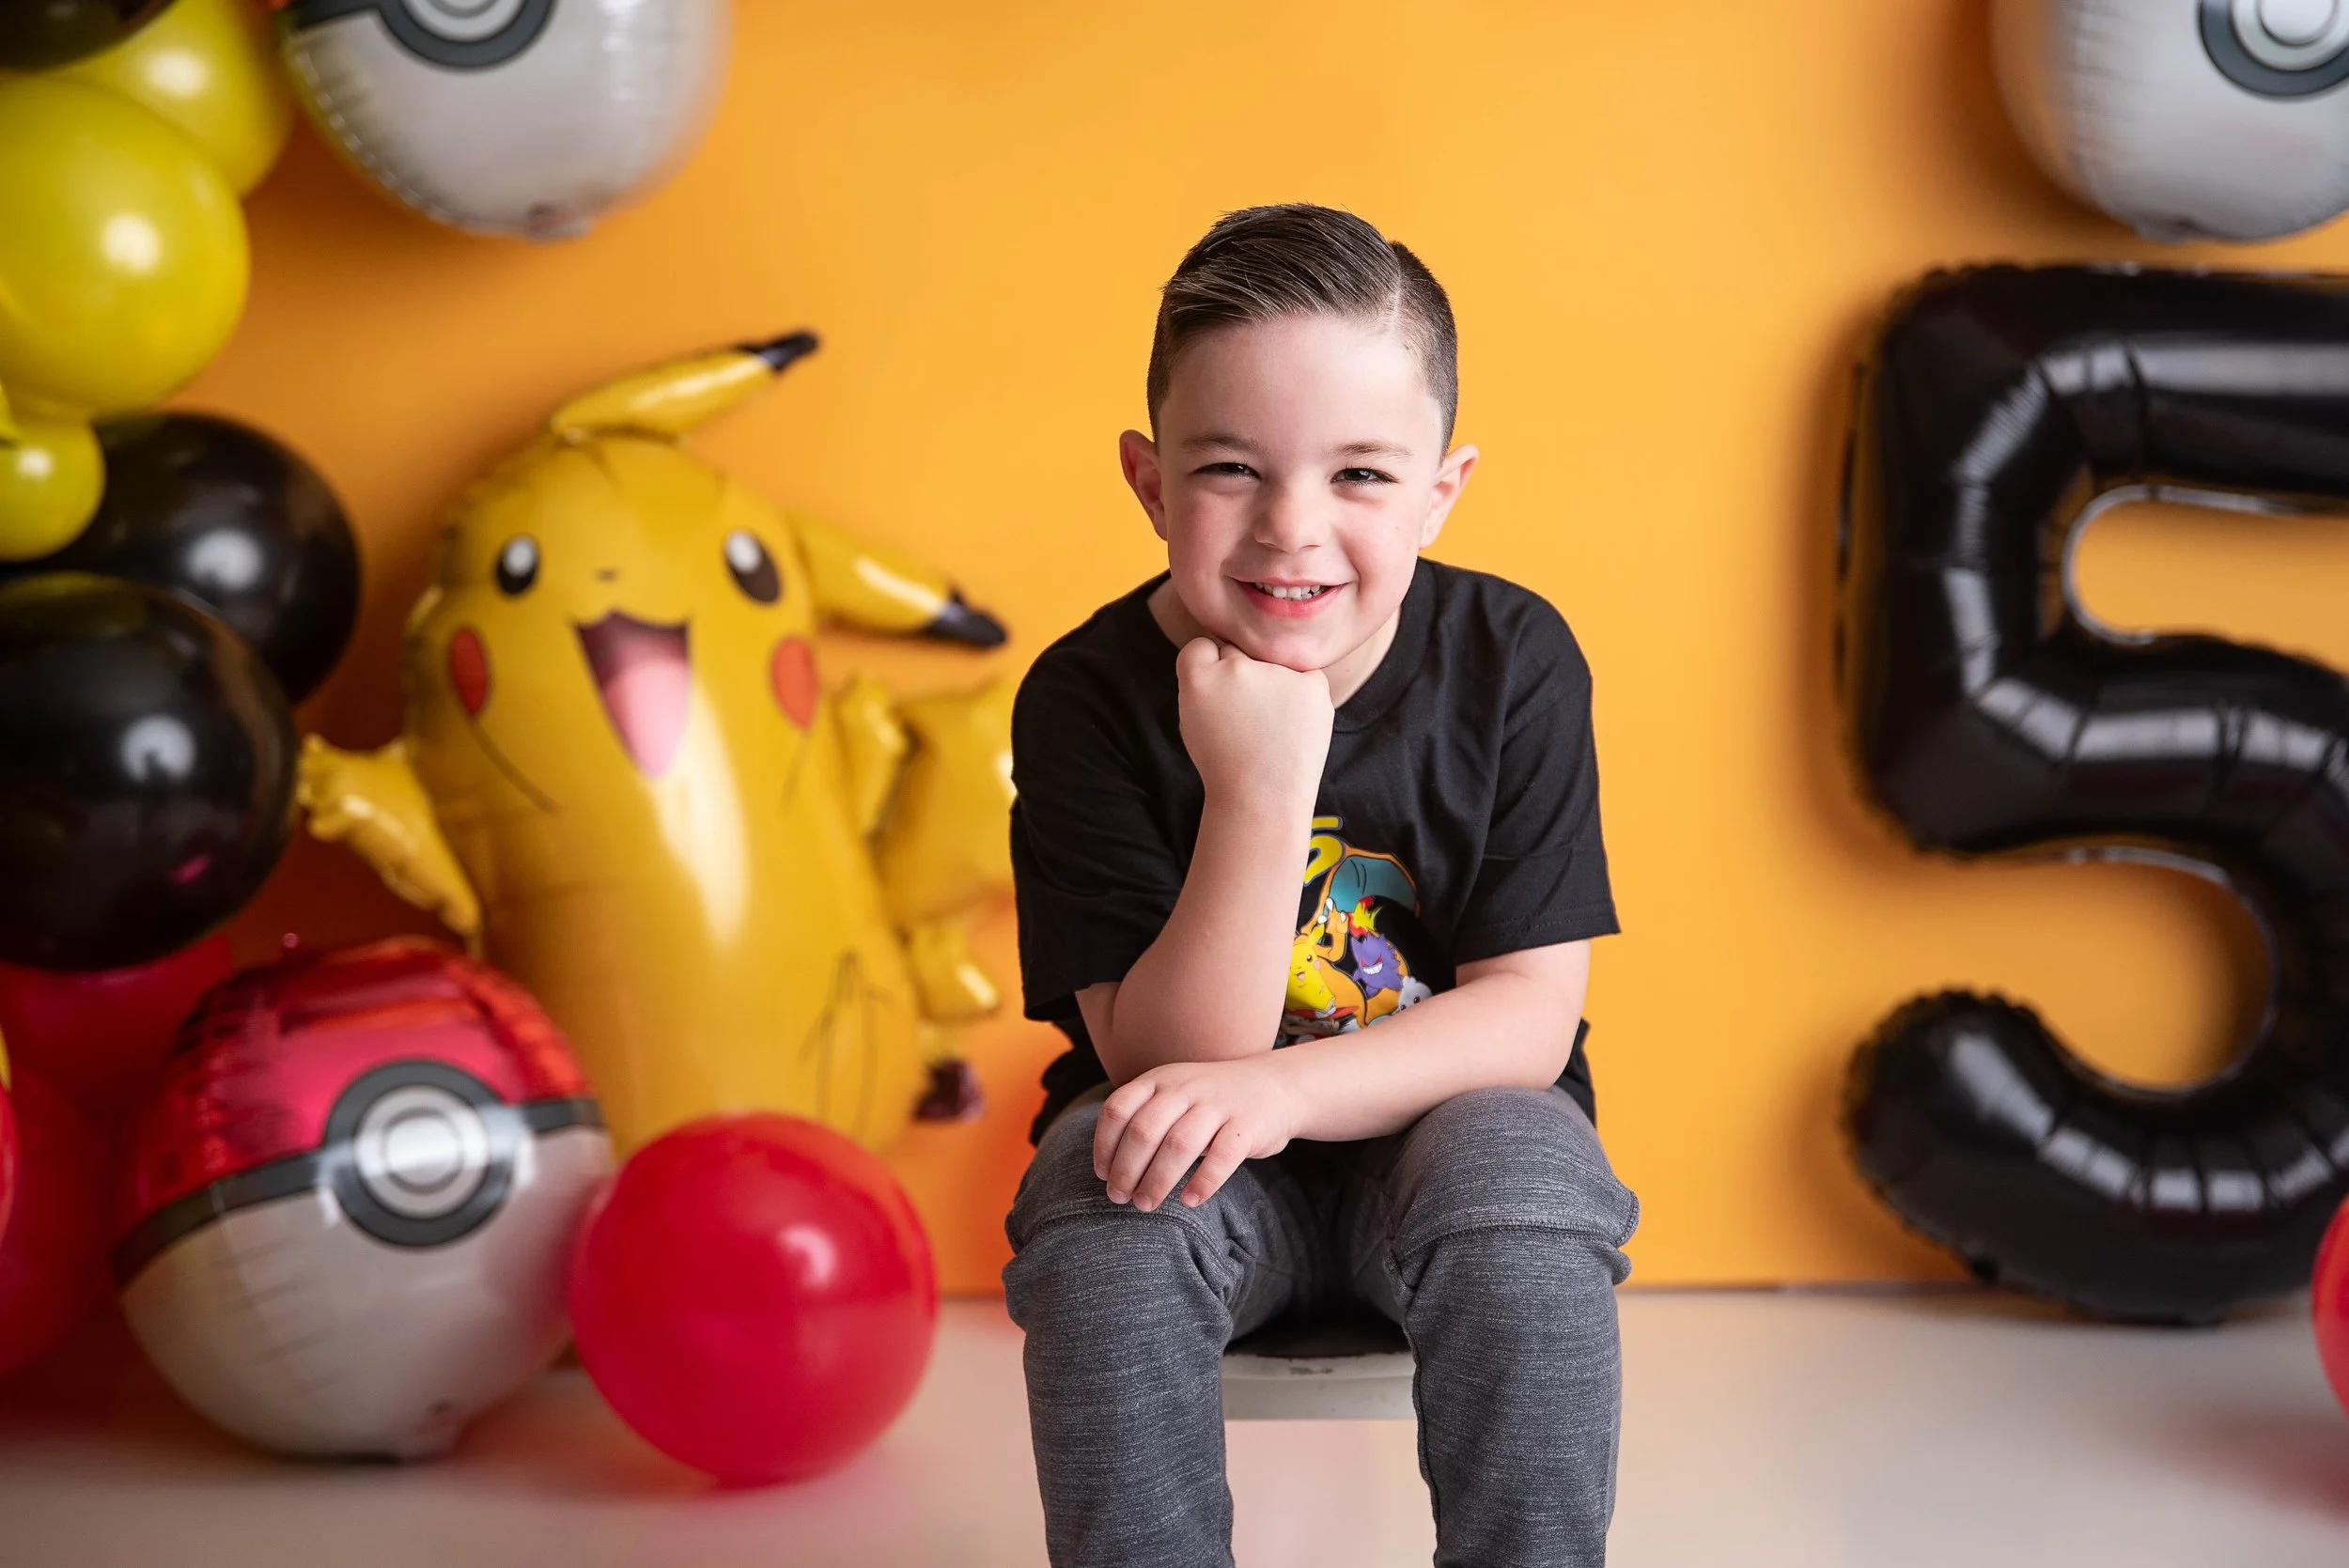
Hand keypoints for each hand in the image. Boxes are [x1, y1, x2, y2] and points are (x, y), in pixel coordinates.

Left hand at [1094, 1054, 1301, 1211]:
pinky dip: (1203, 1182)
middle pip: (1143, 1130)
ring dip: (1157, 1180)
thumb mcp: (1174, 1094)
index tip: (1103, 1174)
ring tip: (1146, 1204)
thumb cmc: (1211, 1102)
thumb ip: (1145, 1118)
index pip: (1118, 1109)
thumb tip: (1111, 1170)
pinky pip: (1222, 1156)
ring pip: (1178, 1145)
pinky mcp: (1248, 1125)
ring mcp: (1218, 1104)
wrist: (1276, 1086)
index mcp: (1161, 1079)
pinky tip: (1190, 1201)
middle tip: (1120, 1198)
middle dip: (1126, 1169)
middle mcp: (1186, 1088)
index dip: (1105, 1145)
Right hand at [1174, 638, 1332, 810]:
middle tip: (1246, 718)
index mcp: (1199, 677)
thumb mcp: (1193, 718)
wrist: (1262, 797)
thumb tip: (1221, 650)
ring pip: (1273, 664)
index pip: (1201, 647)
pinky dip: (1303, 693)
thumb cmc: (1225, 762)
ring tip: (1271, 727)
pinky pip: (1306, 675)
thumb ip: (1203, 680)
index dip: (1209, 669)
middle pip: (1237, 653)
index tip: (1217, 696)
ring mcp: (1276, 674)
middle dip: (1241, 676)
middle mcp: (1235, 668)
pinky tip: (1293, 723)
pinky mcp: (1311, 684)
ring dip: (1273, 684)